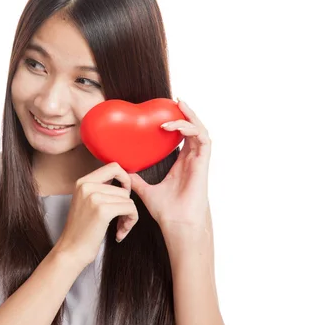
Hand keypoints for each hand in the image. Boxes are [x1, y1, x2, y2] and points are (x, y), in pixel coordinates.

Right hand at [53, 162, 138, 267]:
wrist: (71, 250)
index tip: (123, 194)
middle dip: (127, 203)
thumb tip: (123, 178)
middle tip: (122, 216)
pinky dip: (130, 220)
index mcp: (82, 182)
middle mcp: (86, 186)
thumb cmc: (81, 230)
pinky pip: (130, 208)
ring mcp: (94, 197)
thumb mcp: (85, 202)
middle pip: (123, 187)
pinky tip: (120, 231)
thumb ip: (99, 188)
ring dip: (129, 215)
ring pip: (128, 199)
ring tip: (119, 226)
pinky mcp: (102, 210)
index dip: (124, 179)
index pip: (113, 167)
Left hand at [127, 99, 211, 237]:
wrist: (177, 224)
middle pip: (195, 129)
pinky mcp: (203, 164)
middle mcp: (192, 160)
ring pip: (201, 131)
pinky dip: (191, 128)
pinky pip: (203, 140)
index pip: (183, 137)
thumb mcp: (145, 191)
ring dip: (190, 117)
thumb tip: (121, 171)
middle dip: (187, 113)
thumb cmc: (166, 211)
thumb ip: (136, 180)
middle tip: (176, 100)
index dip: (178, 123)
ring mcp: (199, 161)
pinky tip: (176, 124)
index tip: (165, 112)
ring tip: (178, 106)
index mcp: (182, 163)